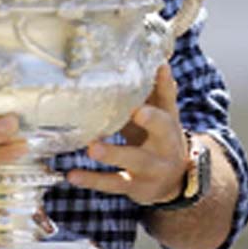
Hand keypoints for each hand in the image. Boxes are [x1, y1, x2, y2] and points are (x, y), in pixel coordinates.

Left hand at [66, 64, 188, 205]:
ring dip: (113, 154)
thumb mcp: (163, 117)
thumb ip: (157, 92)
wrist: (175, 181)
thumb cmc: (161, 139)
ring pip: (133, 160)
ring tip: (92, 148)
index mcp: (169, 124)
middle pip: (161, 131)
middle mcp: (165, 146)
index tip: (157, 73)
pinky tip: (72, 176)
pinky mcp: (135, 187)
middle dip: (151, 121)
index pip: (169, 103)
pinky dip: (92, 181)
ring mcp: (151, 168)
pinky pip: (113, 184)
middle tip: (137, 111)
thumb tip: (158, 61)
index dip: (164, 89)